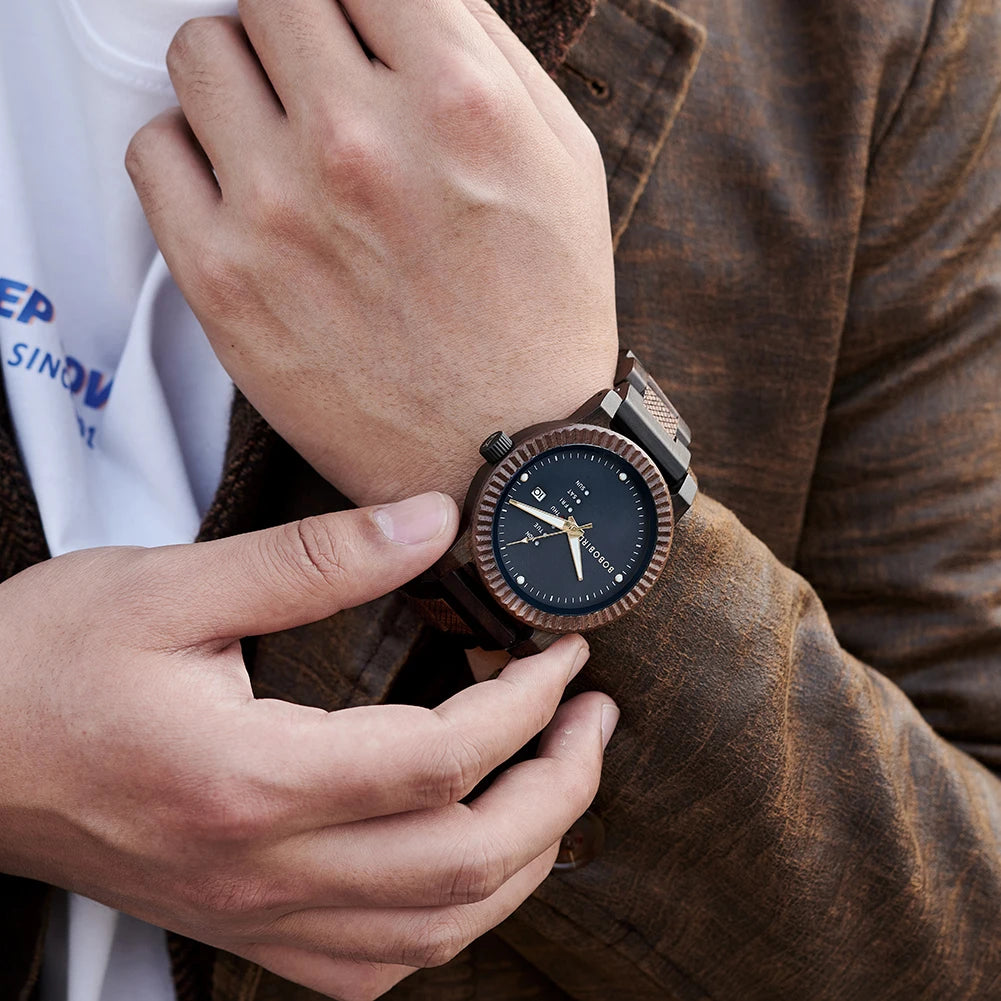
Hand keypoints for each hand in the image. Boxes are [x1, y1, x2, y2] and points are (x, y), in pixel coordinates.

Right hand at [0, 492, 616, 1000]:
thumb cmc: (48, 664)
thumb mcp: (175, 587)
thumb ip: (316, 558)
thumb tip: (431, 523)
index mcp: (251, 777)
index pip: (442, 759)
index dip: (528, 703)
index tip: (562, 653)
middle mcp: (263, 867)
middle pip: (466, 863)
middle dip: (559, 787)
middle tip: (592, 717)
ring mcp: (254, 913)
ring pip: (436, 930)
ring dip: (524, 858)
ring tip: (559, 779)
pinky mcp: (242, 924)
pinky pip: (375, 965)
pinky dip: (450, 919)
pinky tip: (468, 864)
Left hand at [126, 0, 618, 505]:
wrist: (505, 452)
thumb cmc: (542, 314)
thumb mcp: (564, 158)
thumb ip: (480, 49)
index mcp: (459, 99)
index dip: (364, 4)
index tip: (364, 34)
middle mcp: (360, 144)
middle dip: (301, 30)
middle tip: (326, 86)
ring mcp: (280, 211)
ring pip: (201, 52)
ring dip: (243, 83)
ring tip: (287, 143)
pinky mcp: (223, 279)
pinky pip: (154, 149)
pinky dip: (192, 156)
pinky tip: (245, 194)